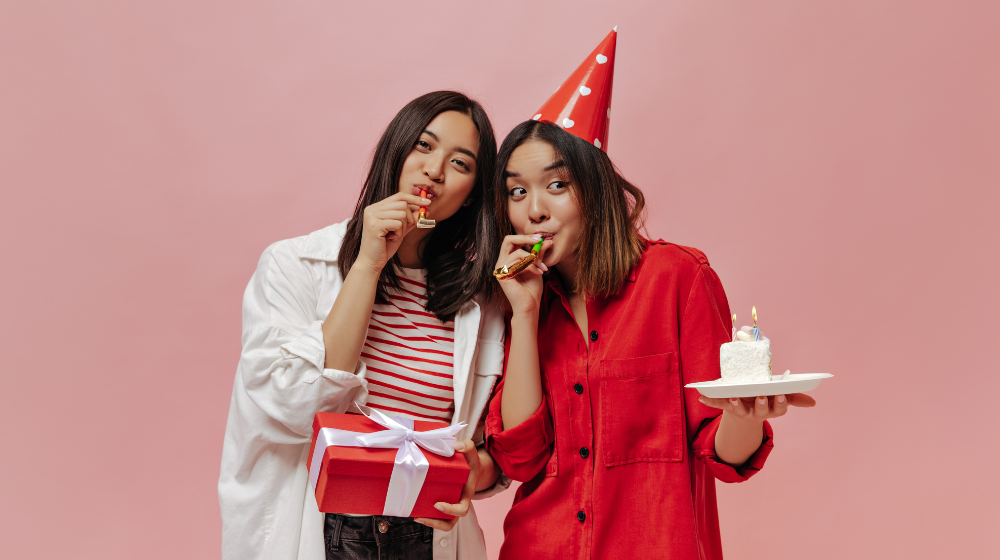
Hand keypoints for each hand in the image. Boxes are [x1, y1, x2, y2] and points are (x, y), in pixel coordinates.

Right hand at [356, 192, 429, 270]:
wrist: (371, 262)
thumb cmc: (384, 247)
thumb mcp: (401, 230)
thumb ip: (411, 219)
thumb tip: (426, 209)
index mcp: (376, 207)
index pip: (399, 196)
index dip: (415, 198)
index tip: (428, 202)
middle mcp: (372, 209)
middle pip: (402, 204)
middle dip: (410, 218)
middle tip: (402, 231)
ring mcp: (372, 216)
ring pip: (402, 213)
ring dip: (403, 227)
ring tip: (394, 236)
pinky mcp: (375, 225)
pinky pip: (398, 223)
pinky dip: (399, 233)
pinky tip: (391, 239)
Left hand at [413, 439, 482, 531]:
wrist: (471, 469)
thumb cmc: (471, 462)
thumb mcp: (472, 454)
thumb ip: (468, 446)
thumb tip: (456, 446)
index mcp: (466, 495)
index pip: (462, 510)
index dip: (450, 510)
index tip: (437, 504)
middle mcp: (458, 503)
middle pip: (450, 523)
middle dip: (435, 523)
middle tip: (420, 517)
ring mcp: (450, 505)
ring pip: (442, 523)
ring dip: (429, 523)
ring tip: (415, 516)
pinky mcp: (442, 502)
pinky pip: (435, 514)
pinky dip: (425, 514)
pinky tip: (414, 507)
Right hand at [494, 235, 551, 315]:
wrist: (529, 306)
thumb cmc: (532, 289)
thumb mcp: (537, 267)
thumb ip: (539, 254)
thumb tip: (547, 240)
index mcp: (507, 259)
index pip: (512, 241)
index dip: (525, 237)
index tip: (540, 237)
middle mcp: (501, 263)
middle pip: (507, 240)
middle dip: (524, 238)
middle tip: (538, 240)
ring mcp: (500, 269)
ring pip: (518, 253)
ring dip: (534, 259)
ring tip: (543, 268)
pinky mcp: (502, 275)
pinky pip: (518, 263)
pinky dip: (531, 266)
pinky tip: (538, 273)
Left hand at [698, 393, 816, 423]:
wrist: (747, 404)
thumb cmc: (768, 396)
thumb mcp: (780, 395)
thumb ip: (795, 397)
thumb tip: (813, 403)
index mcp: (770, 408)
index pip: (779, 408)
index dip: (780, 403)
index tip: (780, 395)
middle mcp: (756, 412)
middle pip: (760, 412)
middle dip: (760, 405)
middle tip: (760, 396)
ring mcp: (741, 410)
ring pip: (739, 411)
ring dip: (736, 405)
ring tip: (733, 398)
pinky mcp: (728, 406)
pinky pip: (718, 404)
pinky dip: (710, 401)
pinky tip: (700, 397)